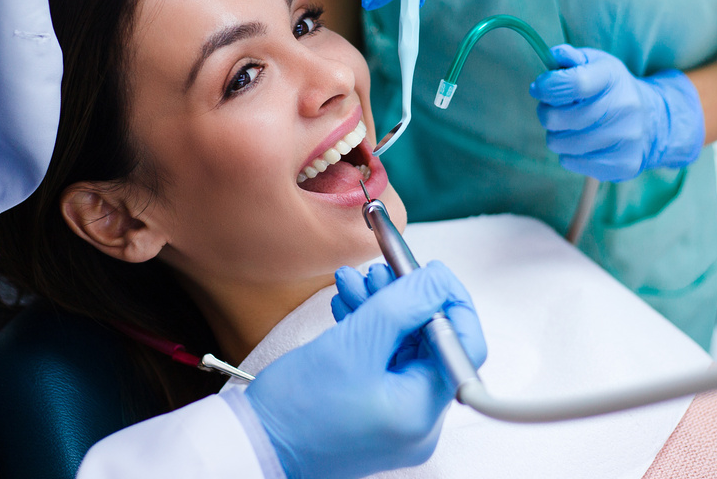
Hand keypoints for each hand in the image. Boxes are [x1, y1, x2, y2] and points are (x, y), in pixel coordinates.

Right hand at [246, 262, 484, 478]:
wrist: (253, 446)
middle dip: (405, 300)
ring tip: (353, 282)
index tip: (428, 271)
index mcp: (422, 410)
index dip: (449, 301)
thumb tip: (437, 280)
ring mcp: (395, 419)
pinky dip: (368, 332)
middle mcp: (417, 421)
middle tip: (380, 270)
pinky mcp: (373, 413)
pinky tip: (347, 307)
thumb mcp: (354, 343)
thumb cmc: (296, 410)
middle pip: (430, 344)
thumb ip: (404, 304)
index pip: (463, 345)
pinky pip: (383, 363)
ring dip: (382, 310)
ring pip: (403, 349)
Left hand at [530, 45, 704, 182]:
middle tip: (556, 109)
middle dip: (546, 112)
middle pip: (557, 118)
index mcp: (612, 77)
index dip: (547, 86)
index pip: (574, 82)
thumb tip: (552, 57)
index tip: (539, 88)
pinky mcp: (622, 164)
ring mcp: (625, 138)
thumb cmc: (611, 89)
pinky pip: (570, 161)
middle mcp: (623, 107)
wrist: (652, 121)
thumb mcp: (595, 64)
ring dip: (557, 134)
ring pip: (559, 143)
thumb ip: (570, 58)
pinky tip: (584, 143)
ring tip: (571, 126)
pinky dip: (569, 153)